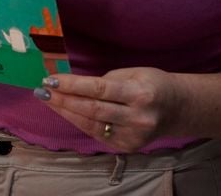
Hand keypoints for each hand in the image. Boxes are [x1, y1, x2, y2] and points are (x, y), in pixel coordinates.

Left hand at [33, 68, 183, 152]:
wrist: (178, 109)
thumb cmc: (152, 84)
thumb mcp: (133, 73)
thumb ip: (106, 81)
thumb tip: (74, 85)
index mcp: (140, 94)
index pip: (99, 89)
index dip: (73, 85)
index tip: (51, 80)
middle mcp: (137, 117)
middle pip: (92, 110)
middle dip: (63, 100)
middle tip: (42, 91)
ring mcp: (133, 136)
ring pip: (91, 125)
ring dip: (66, 112)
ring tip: (47, 101)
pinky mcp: (128, 147)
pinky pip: (97, 134)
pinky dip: (79, 122)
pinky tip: (65, 112)